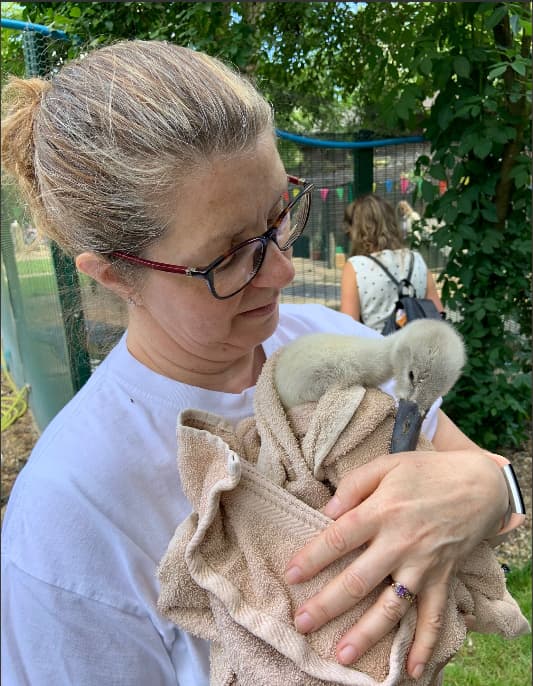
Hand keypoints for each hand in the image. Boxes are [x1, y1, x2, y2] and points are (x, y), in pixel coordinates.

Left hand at [284, 449, 507, 679]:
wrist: (478, 484)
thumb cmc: (426, 472)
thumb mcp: (387, 465)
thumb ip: (354, 484)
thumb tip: (328, 512)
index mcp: (382, 511)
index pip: (339, 538)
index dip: (312, 557)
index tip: (290, 575)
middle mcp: (401, 542)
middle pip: (359, 580)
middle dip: (327, 604)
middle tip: (302, 623)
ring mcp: (424, 565)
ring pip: (392, 606)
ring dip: (366, 633)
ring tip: (342, 654)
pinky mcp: (443, 579)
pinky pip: (434, 617)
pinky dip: (424, 645)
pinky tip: (410, 670)